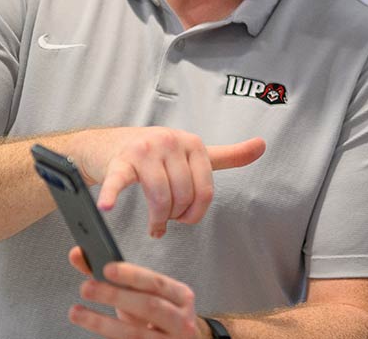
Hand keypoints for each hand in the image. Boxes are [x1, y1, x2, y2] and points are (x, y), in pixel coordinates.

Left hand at [68, 247, 202, 338]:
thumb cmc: (157, 314)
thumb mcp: (144, 294)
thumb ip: (113, 276)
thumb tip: (78, 254)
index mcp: (181, 296)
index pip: (156, 282)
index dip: (132, 275)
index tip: (106, 268)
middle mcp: (181, 320)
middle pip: (148, 306)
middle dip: (114, 296)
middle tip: (86, 288)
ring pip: (134, 333)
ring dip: (102, 323)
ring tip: (76, 312)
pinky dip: (109, 338)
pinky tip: (92, 330)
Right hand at [75, 128, 265, 237]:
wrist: (106, 145)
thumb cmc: (153, 152)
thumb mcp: (194, 152)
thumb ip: (228, 155)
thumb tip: (262, 145)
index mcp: (193, 143)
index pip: (204, 191)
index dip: (194, 213)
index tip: (184, 217)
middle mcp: (170, 142)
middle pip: (182, 196)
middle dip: (174, 217)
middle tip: (165, 222)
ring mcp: (144, 150)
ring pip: (159, 196)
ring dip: (156, 219)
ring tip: (154, 225)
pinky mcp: (120, 160)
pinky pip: (119, 181)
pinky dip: (112, 195)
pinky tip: (107, 206)